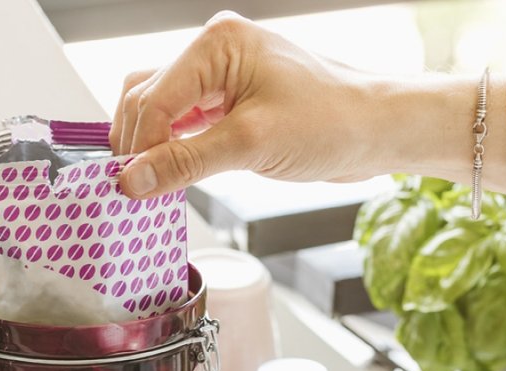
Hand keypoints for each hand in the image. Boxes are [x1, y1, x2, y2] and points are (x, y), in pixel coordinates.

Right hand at [110, 11, 381, 197]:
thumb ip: (185, 162)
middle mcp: (213, 51)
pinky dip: (170, 149)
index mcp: (217, 43)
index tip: (128, 189)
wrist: (377, 130)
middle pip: (146, 99)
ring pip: (157, 110)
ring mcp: (219, 75)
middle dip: (138, 145)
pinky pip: (181, 122)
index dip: (137, 146)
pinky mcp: (227, 101)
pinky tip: (169, 176)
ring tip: (149, 186)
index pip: (153, 97)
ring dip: (149, 147)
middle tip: (134, 191)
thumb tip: (131, 181)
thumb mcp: (251, 145)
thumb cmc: (332, 123)